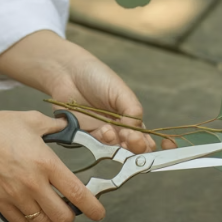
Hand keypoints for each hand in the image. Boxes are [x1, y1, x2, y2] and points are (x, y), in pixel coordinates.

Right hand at [0, 109, 105, 221]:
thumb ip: (54, 126)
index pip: (75, 192)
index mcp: (46, 163)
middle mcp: (33, 184)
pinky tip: (30, 210)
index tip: (99, 213)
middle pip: (61, 216)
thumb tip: (66, 125)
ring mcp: (16, 196)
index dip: (91, 206)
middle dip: (70, 216)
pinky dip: (28, 221)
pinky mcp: (0, 203)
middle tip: (71, 208)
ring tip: (51, 209)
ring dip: (50, 220)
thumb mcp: (32, 120)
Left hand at [46, 51, 176, 153]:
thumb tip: (138, 133)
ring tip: (112, 132)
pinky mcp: (84, 136)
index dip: (151, 145)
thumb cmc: (97, 77)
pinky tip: (102, 131)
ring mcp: (101, 133)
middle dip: (135, 148)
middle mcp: (118, 128)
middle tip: (133, 142)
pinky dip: (101, 141)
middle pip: (131, 148)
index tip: (153, 144)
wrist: (68, 72)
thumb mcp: (121, 92)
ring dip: (117, 144)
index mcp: (131, 117)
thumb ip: (133, 112)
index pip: (145, 137)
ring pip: (114, 149)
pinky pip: (95, 145)